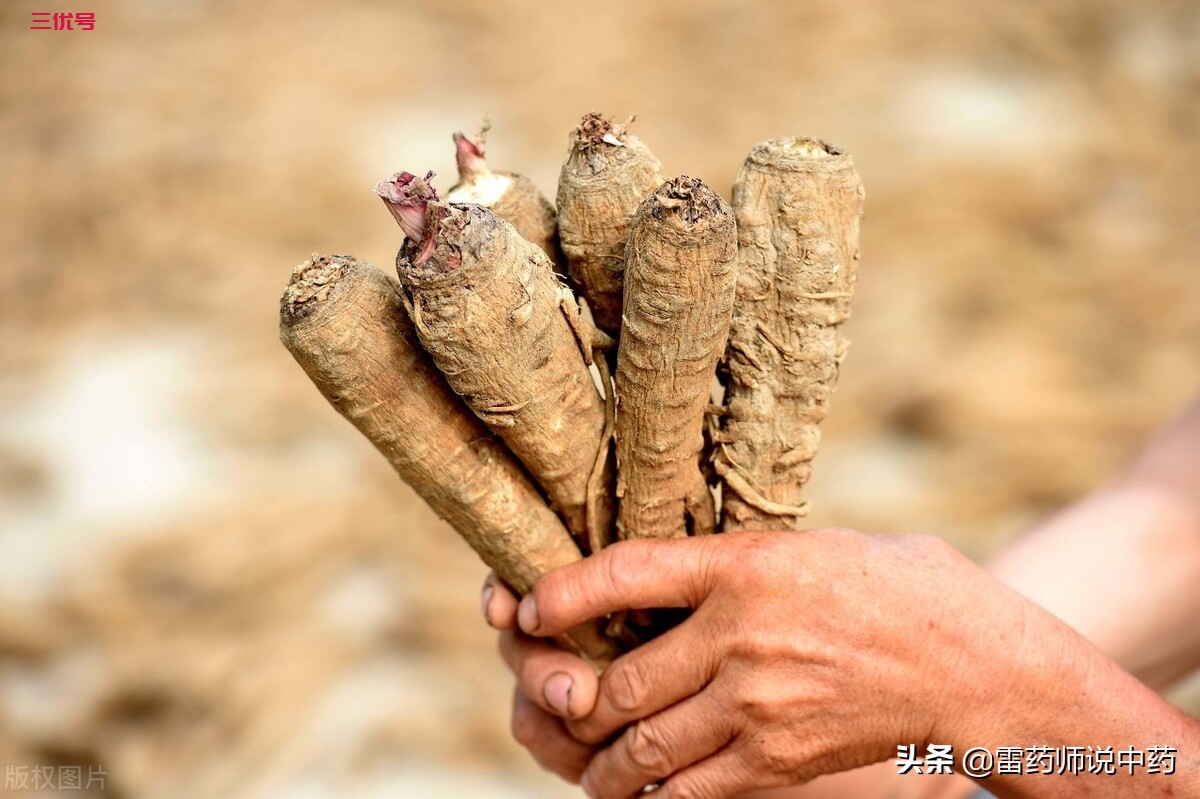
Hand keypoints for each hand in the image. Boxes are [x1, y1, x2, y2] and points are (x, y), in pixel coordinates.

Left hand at [500, 529, 1037, 798]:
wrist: (969, 663)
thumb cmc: (890, 587)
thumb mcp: (807, 548)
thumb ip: (733, 565)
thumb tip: (662, 579)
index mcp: (745, 566)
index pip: (627, 573)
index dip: (564, 592)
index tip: (528, 606)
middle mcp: (741, 634)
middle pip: (621, 682)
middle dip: (572, 698)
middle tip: (553, 701)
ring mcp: (758, 702)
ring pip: (643, 747)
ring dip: (604, 763)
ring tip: (594, 766)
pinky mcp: (778, 757)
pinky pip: (689, 789)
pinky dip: (657, 793)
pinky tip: (649, 789)